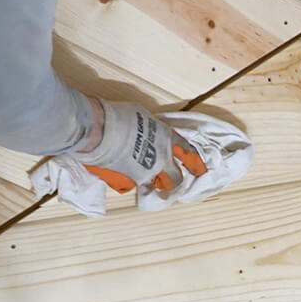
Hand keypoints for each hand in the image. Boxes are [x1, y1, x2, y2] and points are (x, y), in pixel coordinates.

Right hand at [71, 98, 208, 193]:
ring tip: (146, 180)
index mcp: (167, 138)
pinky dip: (131, 182)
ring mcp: (147, 172)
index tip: (200, 169)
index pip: (187, 151)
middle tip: (170, 180)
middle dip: (174, 179)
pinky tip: (123, 176)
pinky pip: (134, 185)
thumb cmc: (120, 116)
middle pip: (176, 177)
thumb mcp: (141, 116)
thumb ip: (150, 129)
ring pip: (157, 184)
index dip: (194, 161)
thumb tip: (147, 132)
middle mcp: (162, 158)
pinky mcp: (131, 181)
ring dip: (154, 183)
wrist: (101, 131)